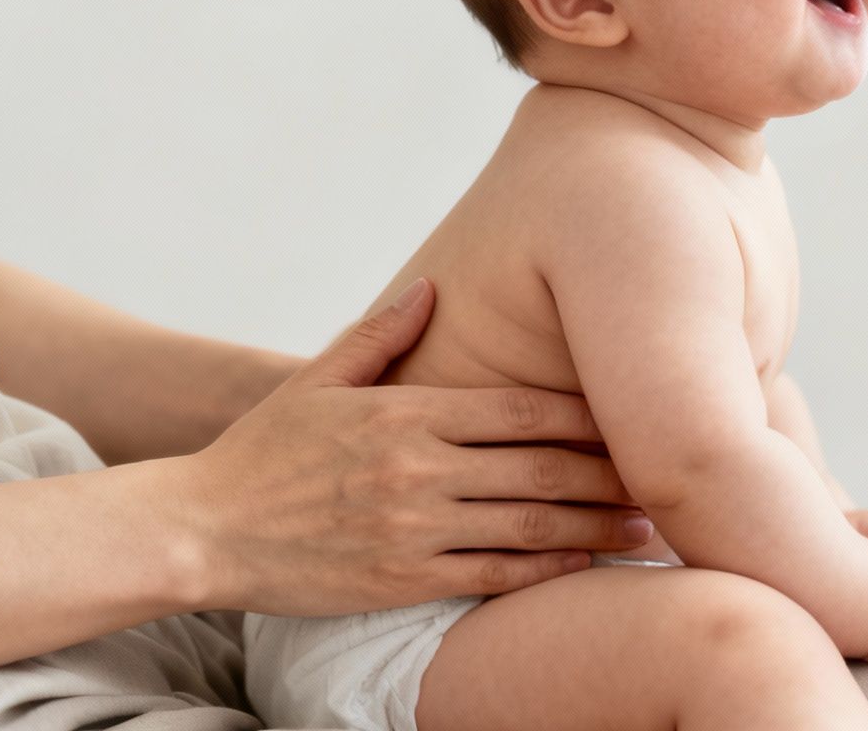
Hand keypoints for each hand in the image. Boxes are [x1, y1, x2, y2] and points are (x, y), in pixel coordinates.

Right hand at [164, 278, 652, 616]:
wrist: (199, 530)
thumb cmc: (262, 453)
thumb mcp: (319, 379)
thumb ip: (383, 333)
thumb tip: (433, 285)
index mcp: (407, 414)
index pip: (522, 409)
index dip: (587, 415)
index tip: (632, 416)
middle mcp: (419, 471)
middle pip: (542, 467)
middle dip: (611, 473)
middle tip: (668, 476)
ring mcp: (414, 530)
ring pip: (530, 526)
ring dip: (598, 526)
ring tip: (650, 528)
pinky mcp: (403, 581)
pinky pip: (494, 575)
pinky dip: (549, 572)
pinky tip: (588, 566)